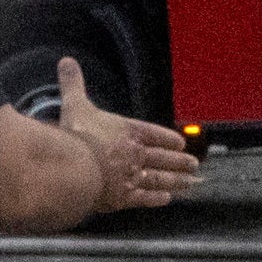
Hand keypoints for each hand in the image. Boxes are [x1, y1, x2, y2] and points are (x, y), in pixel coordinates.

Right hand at [58, 60, 204, 214]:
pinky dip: (157, 199)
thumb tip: (66, 61)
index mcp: (127, 131)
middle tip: (194, 164)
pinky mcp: (123, 198)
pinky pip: (145, 198)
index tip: (181, 143)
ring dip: (176, 180)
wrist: (76, 168)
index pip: (153, 134)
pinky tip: (166, 199)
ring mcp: (131, 177)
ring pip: (159, 178)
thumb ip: (73, 83)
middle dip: (180, 161)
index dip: (167, 138)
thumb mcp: (75, 104)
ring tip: (189, 182)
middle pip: (162, 158)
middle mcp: (135, 154)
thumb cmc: (77, 136)